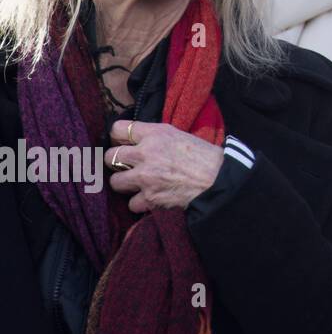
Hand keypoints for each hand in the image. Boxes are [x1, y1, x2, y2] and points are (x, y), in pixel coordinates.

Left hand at [107, 120, 224, 212]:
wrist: (221, 181)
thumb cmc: (206, 157)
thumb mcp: (181, 136)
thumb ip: (156, 138)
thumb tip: (137, 142)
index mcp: (156, 134)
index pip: (118, 129)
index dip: (118, 138)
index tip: (122, 144)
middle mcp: (146, 153)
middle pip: (109, 157)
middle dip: (116, 163)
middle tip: (127, 167)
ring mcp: (145, 177)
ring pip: (115, 182)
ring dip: (125, 185)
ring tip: (138, 185)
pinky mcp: (149, 198)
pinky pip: (131, 203)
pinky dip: (141, 203)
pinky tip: (151, 199)